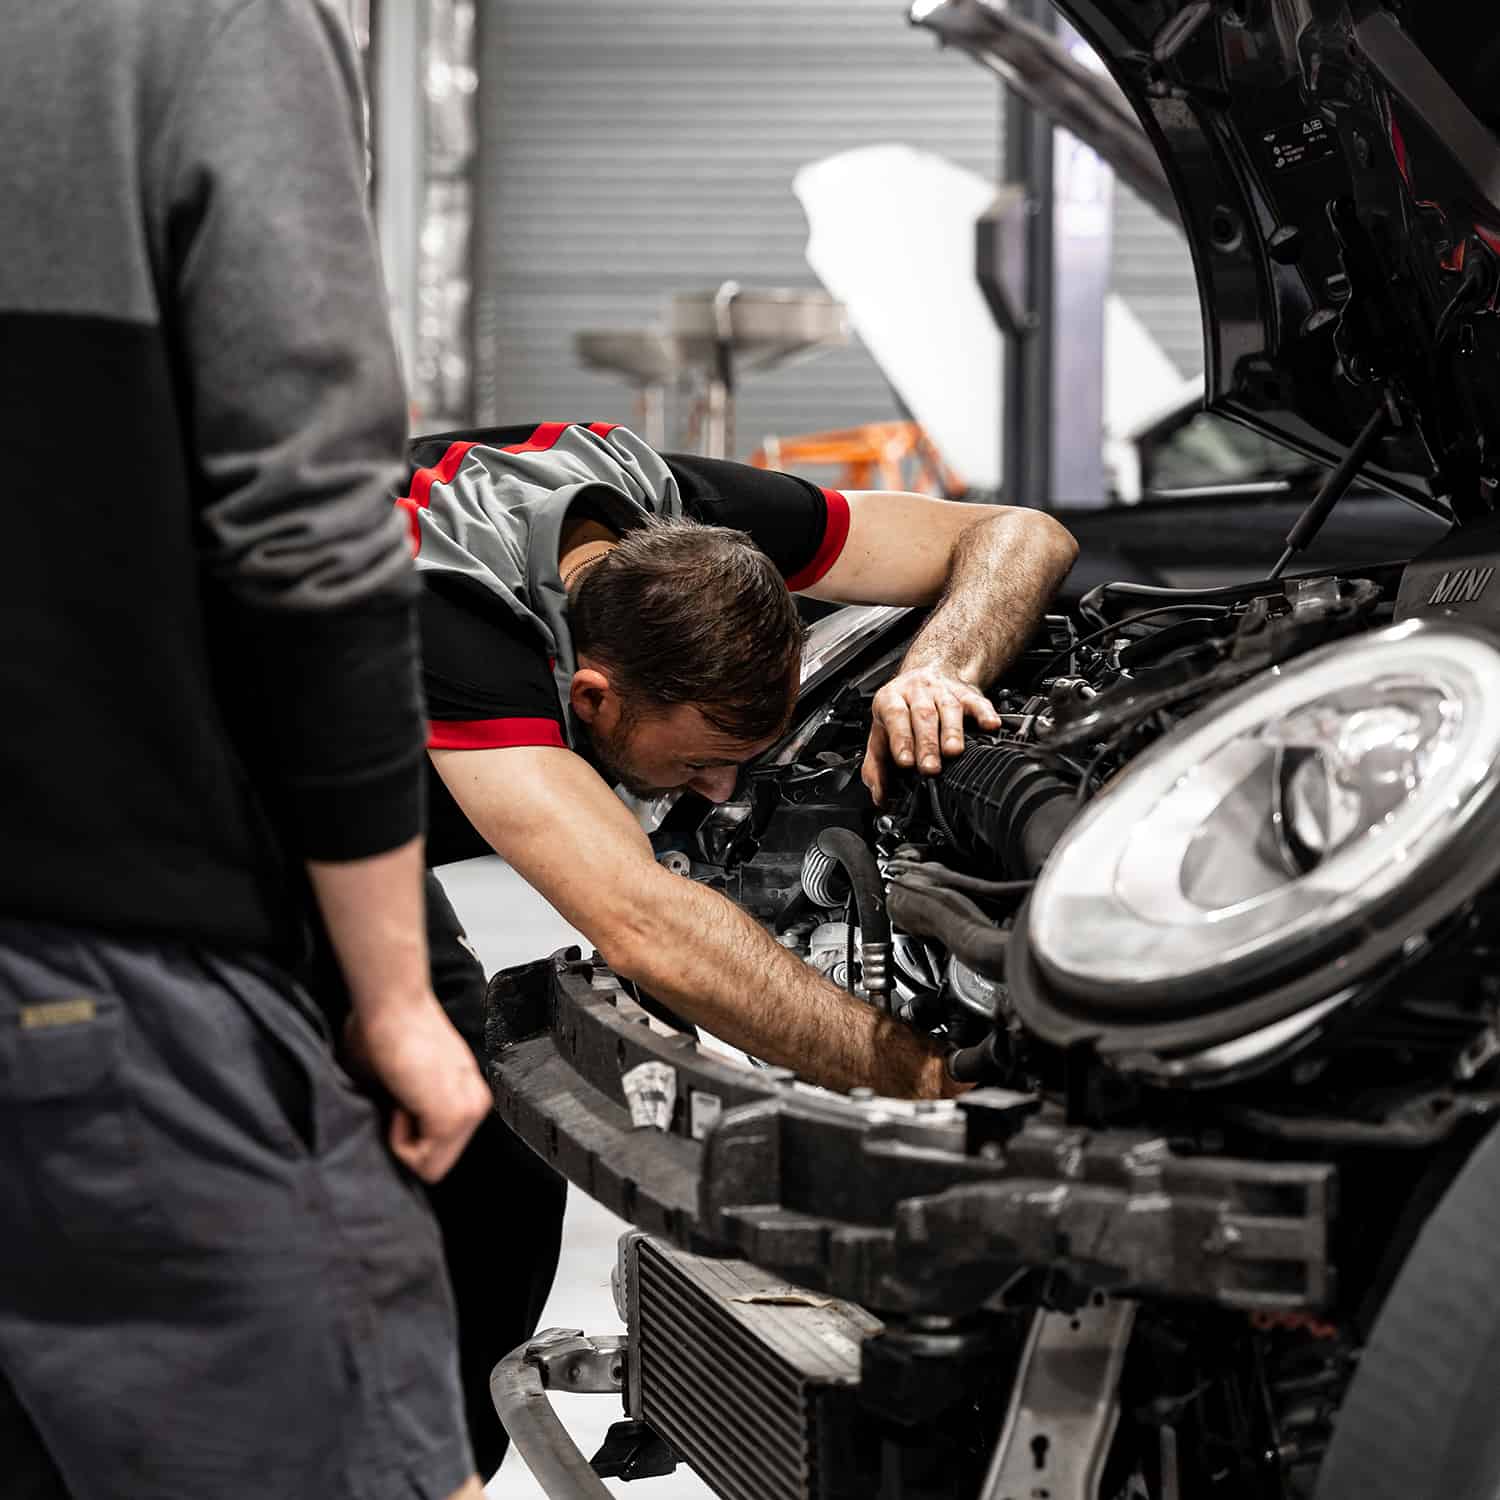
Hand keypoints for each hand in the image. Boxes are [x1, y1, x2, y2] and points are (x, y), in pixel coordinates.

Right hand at [345, 993, 491, 1182]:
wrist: (392, 1006)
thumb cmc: (384, 1031)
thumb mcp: (396, 1080)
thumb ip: (400, 1109)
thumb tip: (380, 1129)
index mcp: (464, 1092)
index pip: (439, 1146)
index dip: (407, 1134)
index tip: (396, 1102)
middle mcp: (474, 1102)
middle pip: (437, 1160)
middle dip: (407, 1140)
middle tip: (397, 1100)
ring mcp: (470, 1111)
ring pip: (431, 1165)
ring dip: (403, 1139)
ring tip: (400, 1096)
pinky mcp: (455, 1117)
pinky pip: (424, 1162)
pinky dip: (400, 1139)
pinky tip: (402, 1100)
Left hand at [862, 666, 999, 805]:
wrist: (926, 674)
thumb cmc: (902, 711)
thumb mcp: (881, 734)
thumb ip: (876, 767)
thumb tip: (880, 797)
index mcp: (891, 700)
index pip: (895, 716)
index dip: (901, 739)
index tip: (906, 762)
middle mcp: (917, 692)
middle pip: (923, 715)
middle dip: (927, 744)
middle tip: (930, 768)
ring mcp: (943, 692)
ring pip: (949, 709)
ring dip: (952, 732)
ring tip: (953, 752)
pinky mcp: (967, 694)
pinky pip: (977, 702)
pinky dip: (984, 714)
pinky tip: (990, 726)